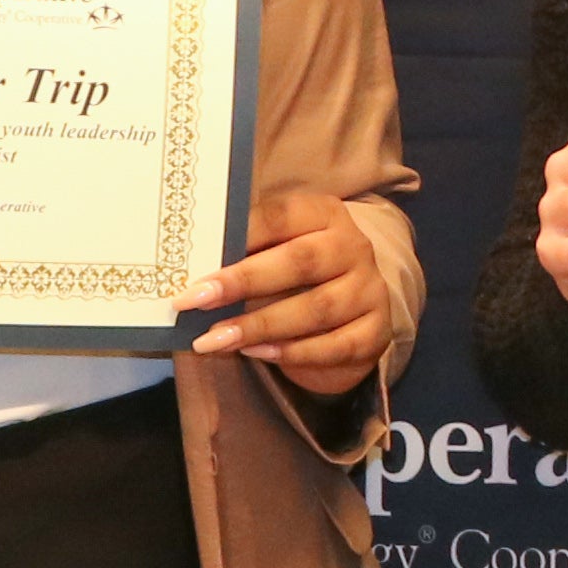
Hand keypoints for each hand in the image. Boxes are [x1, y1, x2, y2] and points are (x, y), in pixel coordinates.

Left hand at [191, 186, 410, 394]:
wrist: (347, 316)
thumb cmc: (295, 276)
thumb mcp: (275, 251)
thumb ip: (244, 251)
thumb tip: (191, 268)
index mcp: (325, 214)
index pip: (282, 217)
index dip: (240, 236)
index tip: (198, 261)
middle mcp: (354, 247)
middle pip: (300, 261)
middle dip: (243, 282)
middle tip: (195, 300)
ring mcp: (369, 290)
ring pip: (316, 309)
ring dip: (258, 325)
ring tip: (213, 340)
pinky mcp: (377, 331)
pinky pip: (334, 346)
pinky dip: (292, 352)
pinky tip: (255, 353)